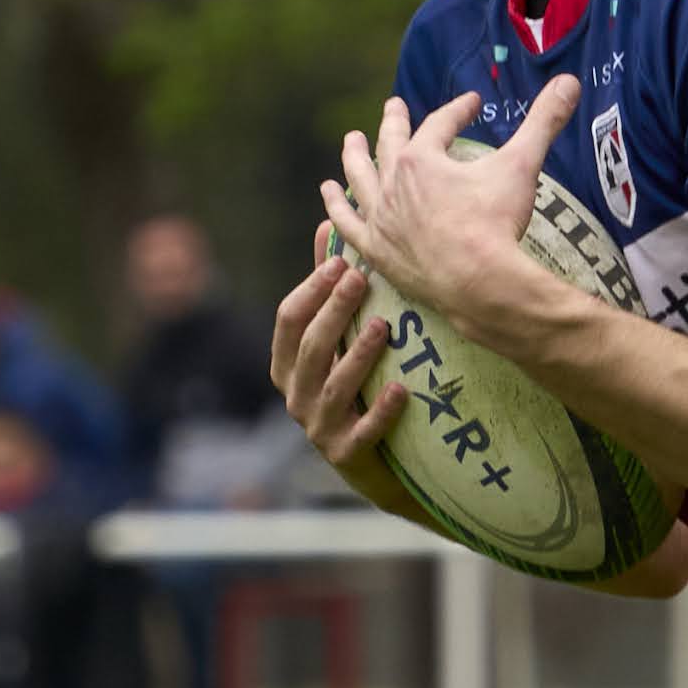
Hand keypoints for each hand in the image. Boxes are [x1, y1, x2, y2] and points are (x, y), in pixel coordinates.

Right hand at [270, 254, 406, 478]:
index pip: (288, 320)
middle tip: (362, 279)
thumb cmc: (354, 387)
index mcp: (287, 364)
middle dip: (334, 312)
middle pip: (310, 348)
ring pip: (334, 388)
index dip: (312, 289)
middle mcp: (295, 395)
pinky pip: (362, 433)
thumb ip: (328, 288)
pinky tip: (400, 391)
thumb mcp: (338, 338)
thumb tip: (328, 222)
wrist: (378, 464)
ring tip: (383, 326)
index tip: (342, 261)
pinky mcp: (346, 455)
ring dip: (358, 355)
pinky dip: (380, 412)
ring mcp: (318, 428)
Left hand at [317, 79, 576, 344]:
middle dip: (395, 121)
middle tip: (395, 106)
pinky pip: (347, 226)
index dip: (458, 110)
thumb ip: (543, 122)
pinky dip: (336, 211)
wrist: (479, 284)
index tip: (472, 104)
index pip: (440, 124)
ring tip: (350, 143)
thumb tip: (570, 83)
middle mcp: (392, 183)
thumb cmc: (496, 224)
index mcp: (422, 159)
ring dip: (354, 158)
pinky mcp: (376, 251)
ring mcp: (380, 218)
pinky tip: (329, 200)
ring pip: (359, 180)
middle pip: (390, 144)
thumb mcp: (521, 166)